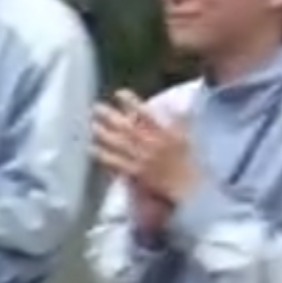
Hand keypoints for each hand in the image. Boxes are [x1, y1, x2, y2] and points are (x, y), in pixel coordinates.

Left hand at [91, 92, 199, 206]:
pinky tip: (92, 149)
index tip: (119, 93)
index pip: (146, 114)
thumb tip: (178, 105)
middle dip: (110, 115)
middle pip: (127, 127)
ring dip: (103, 133)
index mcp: (165, 133)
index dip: (131, 102)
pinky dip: (104, 155)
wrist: (190, 189)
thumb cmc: (189, 163)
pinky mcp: (136, 172)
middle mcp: (152, 143)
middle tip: (96, 107)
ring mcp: (142, 158)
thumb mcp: (187, 139)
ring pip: (119, 143)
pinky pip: (116, 162)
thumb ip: (181, 121)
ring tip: (92, 125)